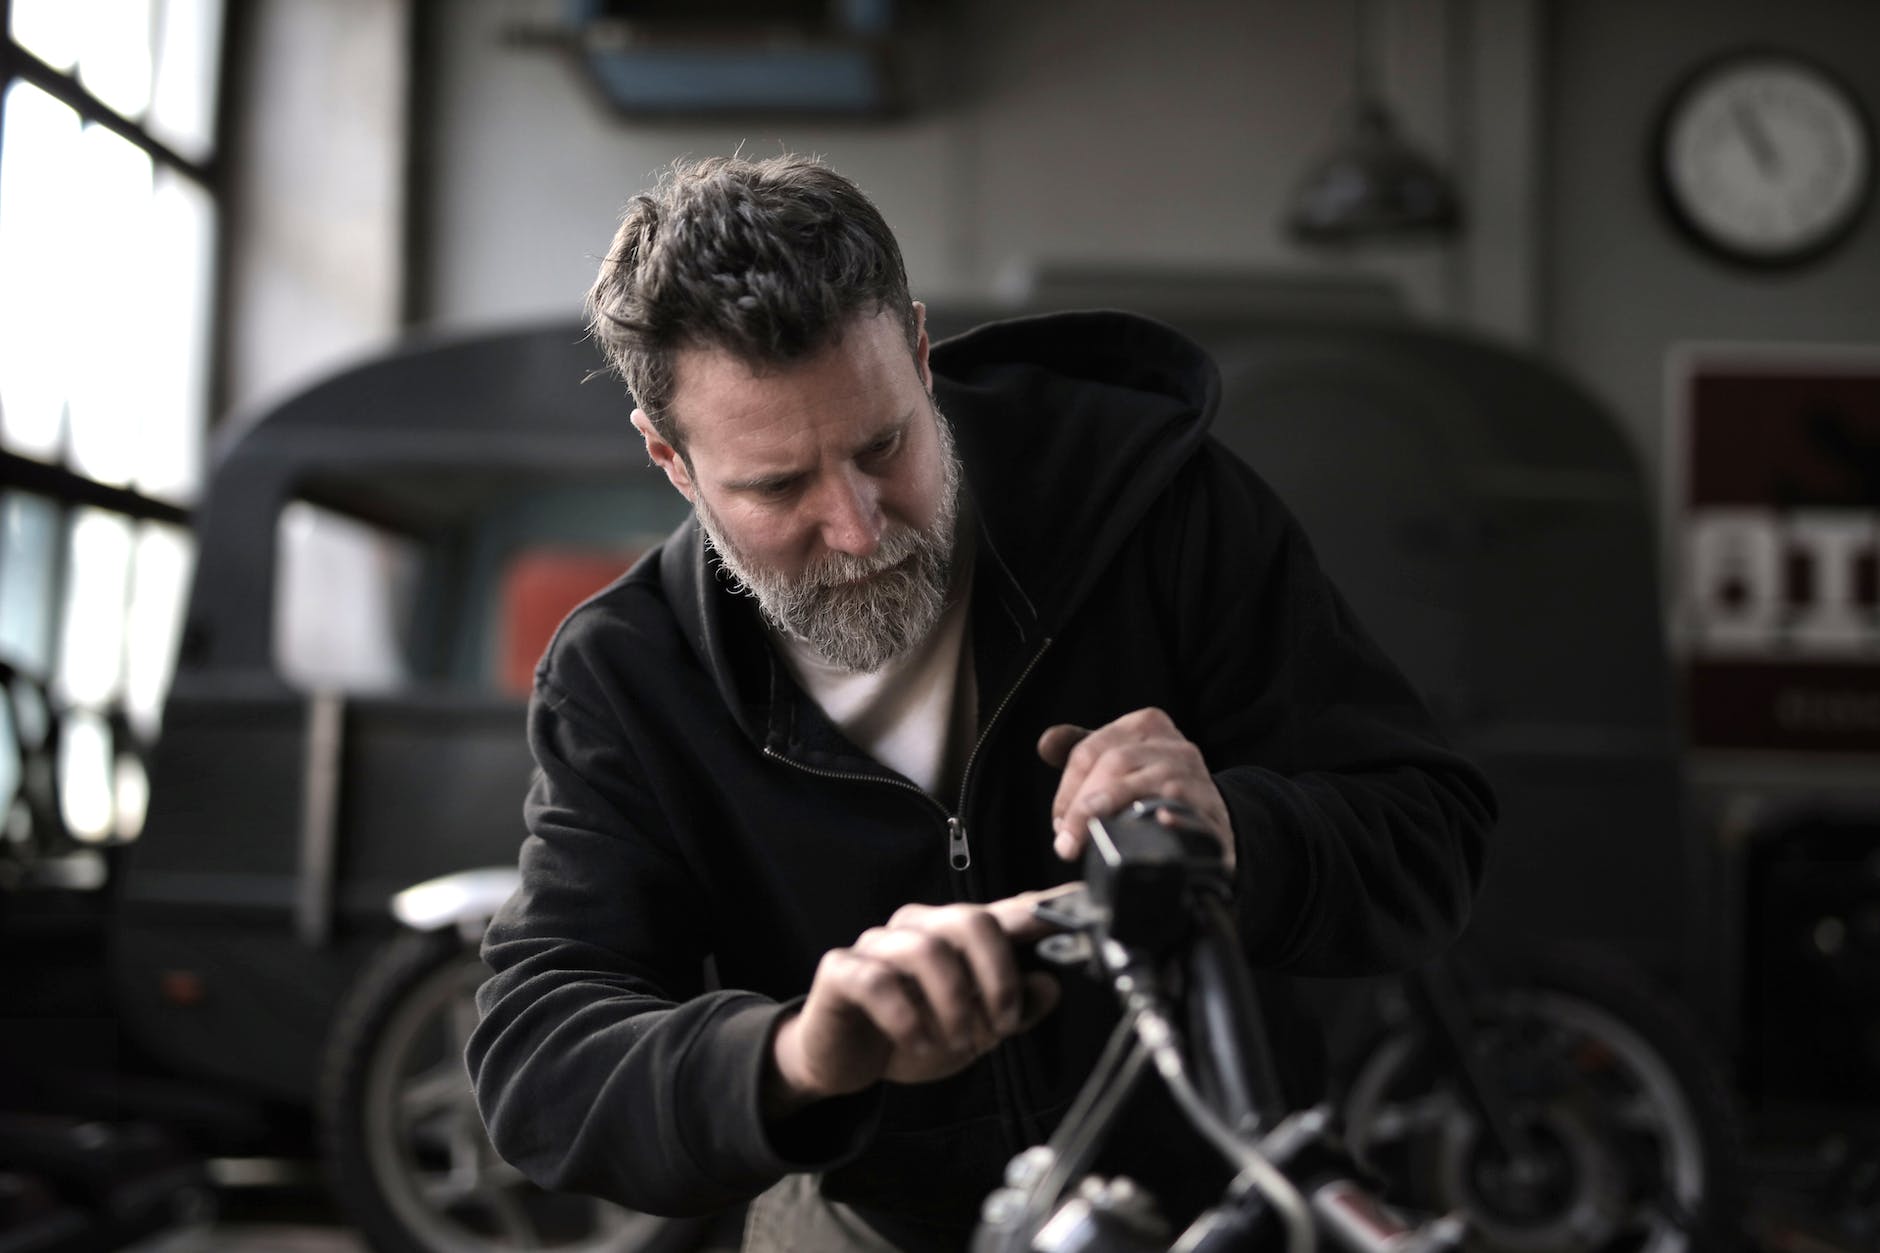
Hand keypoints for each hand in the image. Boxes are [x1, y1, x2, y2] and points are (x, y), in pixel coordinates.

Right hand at [764, 888, 1069, 1116]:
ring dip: (954, 1003)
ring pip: (927, 949)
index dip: (1046, 907)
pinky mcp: (842, 970)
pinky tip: (920, 1044)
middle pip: (971, 919)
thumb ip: (1014, 1009)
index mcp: (956, 935)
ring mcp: (878, 944)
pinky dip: (908, 1018)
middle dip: (998, 975)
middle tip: (1002, 1025)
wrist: (843, 1061)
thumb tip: (1050, 985)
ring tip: (960, 1042)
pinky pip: (878, 981)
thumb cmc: (912, 1033)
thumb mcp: (974, 1031)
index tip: (1082, 903)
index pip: (1008, 911)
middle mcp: (919, 927)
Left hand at [1037, 707, 1234, 871]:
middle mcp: (1174, 746)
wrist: (1212, 816)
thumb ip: (1081, 750)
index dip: (1067, 789)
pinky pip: (1193, 810)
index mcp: (1146, 725)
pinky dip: (1176, 816)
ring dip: (1114, 809)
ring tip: (1092, 835)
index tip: (1059, 823)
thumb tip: (1046, 743)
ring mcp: (1197, 777)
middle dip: (1083, 804)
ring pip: (1149, 783)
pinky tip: (1161, 822)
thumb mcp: (1119, 760)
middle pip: (1116, 762)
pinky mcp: (1213, 812)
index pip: (1092, 749)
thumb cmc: (1153, 787)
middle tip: (1067, 842)